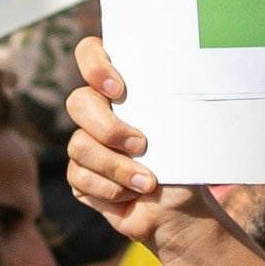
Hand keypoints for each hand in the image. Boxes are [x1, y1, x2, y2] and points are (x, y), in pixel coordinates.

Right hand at [62, 39, 231, 248]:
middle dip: (109, 128)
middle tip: (141, 145)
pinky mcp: (80, 176)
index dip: (95, 66)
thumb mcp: (183, 131)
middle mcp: (99, 112)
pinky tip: (131, 196)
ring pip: (80, 145)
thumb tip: (164, 95)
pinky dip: (110, 190)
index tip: (119, 91)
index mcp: (123, 90)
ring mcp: (86, 143)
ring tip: (147, 182)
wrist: (179, 211)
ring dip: (117, 168)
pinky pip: (79, 177)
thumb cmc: (185, 165)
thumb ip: (165, 107)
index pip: (91, 54)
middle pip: (78, 102)